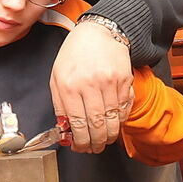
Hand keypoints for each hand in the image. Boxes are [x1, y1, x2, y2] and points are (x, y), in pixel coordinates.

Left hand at [50, 21, 132, 153]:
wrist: (99, 32)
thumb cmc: (74, 54)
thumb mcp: (57, 77)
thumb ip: (60, 105)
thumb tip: (66, 131)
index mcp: (69, 85)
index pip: (77, 123)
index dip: (80, 141)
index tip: (80, 147)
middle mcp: (90, 84)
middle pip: (97, 124)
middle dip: (96, 143)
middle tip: (94, 148)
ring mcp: (110, 82)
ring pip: (113, 119)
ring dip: (109, 135)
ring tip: (104, 140)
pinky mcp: (125, 80)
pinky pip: (124, 108)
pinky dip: (120, 120)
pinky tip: (114, 124)